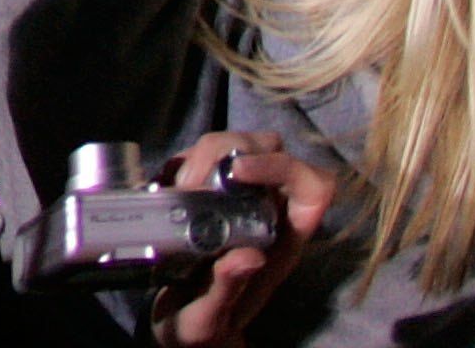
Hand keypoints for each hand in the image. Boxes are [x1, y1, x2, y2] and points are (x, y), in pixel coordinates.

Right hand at [146, 132, 335, 344]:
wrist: (183, 331)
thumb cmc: (204, 331)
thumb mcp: (210, 319)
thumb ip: (229, 289)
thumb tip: (250, 256)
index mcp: (283, 241)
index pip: (311, 186)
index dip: (283, 166)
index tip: (236, 173)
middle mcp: (267, 213)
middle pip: (271, 149)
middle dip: (228, 150)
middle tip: (189, 182)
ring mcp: (237, 199)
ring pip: (237, 145)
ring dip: (201, 155)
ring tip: (172, 188)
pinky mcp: (207, 193)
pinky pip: (202, 156)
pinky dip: (181, 160)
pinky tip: (163, 184)